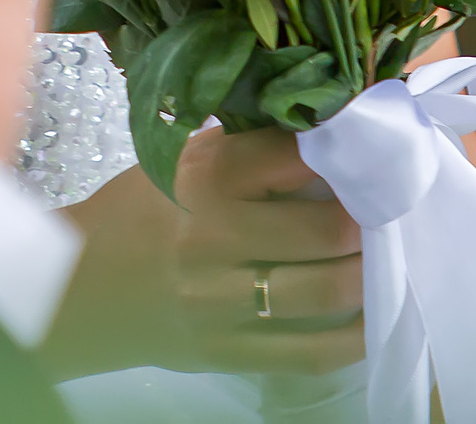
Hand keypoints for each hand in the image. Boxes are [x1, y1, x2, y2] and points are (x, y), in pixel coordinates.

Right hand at [45, 125, 363, 377]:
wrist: (80, 289)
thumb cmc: (140, 212)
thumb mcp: (178, 162)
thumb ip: (246, 147)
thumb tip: (328, 124)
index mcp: (201, 179)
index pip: (292, 154)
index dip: (344, 148)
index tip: (375, 145)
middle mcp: (211, 238)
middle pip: (322, 227)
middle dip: (372, 216)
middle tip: (396, 205)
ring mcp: (220, 302)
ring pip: (324, 290)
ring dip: (371, 272)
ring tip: (390, 254)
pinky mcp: (229, 351)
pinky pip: (311, 350)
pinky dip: (356, 336)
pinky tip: (377, 316)